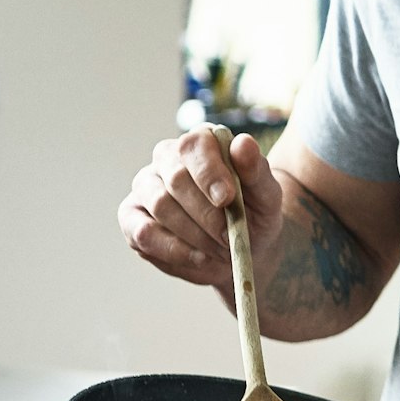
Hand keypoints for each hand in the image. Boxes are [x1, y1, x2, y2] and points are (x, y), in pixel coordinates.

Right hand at [120, 127, 282, 296]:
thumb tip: (243, 143)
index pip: (194, 145)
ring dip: (194, 234)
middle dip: (206, 213)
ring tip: (221, 250)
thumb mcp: (267, 195)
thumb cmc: (254, 213)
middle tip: (229, 236)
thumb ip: (256, 170)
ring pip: (160, 205)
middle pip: (176, 178)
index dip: (209, 172)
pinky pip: (143, 233)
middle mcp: (167, 157)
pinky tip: (200, 258)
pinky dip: (174, 250)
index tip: (227, 199)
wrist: (243, 247)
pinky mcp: (132, 217)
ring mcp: (145, 186)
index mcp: (202, 142)